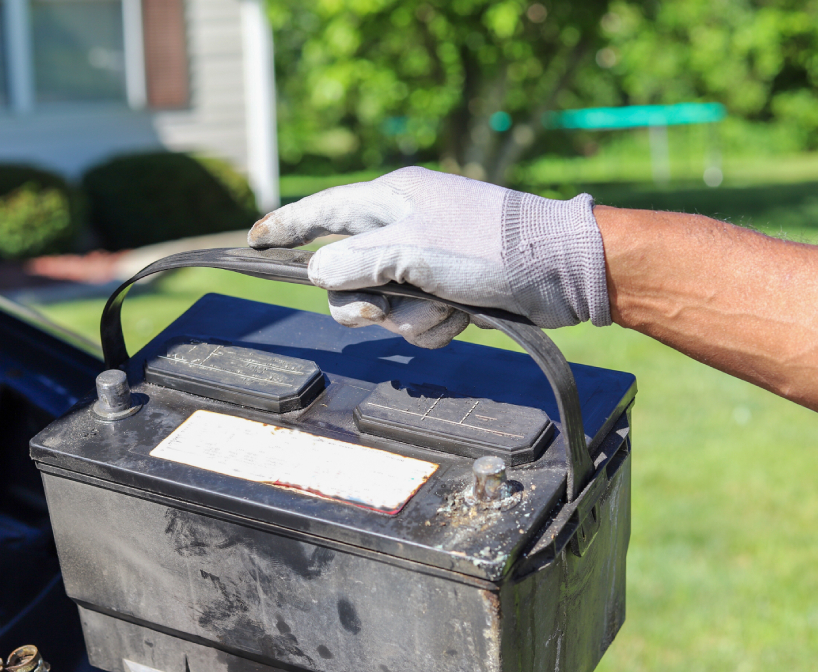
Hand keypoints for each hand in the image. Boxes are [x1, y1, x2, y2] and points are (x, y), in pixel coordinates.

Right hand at [248, 167, 609, 347]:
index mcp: (390, 199)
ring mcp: (425, 259)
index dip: (285, 228)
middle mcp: (403, 226)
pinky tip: (462, 318)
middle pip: (346, 274)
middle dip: (363, 302)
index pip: (321, 212)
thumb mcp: (414, 251)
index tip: (253, 242)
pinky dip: (435, 325)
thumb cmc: (490, 247)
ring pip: (383, 304)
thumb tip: (318, 274)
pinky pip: (416, 318)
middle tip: (378, 310)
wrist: (563, 271)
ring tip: (446, 307)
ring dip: (410, 317)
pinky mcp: (447, 288)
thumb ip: (356, 262)